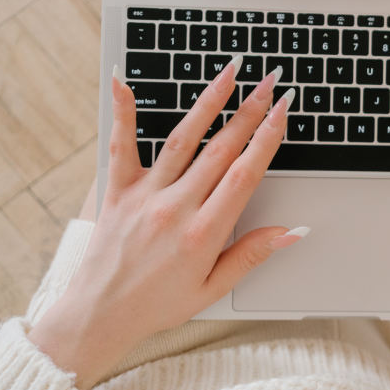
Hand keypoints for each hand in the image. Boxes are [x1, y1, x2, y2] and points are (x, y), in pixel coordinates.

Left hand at [28, 60, 304, 389]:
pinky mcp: (117, 192)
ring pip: (182, 139)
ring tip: (228, 74)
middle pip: (220, 149)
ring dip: (208, 103)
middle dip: (249, 111)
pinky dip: (123, 113)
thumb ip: (253, 254)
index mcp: (203, 233)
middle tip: (269, 82)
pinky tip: (123, 82)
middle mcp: (175, 208)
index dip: (267, 139)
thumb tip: (291, 232)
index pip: (244, 175)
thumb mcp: (214, 288)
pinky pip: (121, 146)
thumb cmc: (157, 306)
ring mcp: (144, 196)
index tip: (283, 112)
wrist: (99, 315)